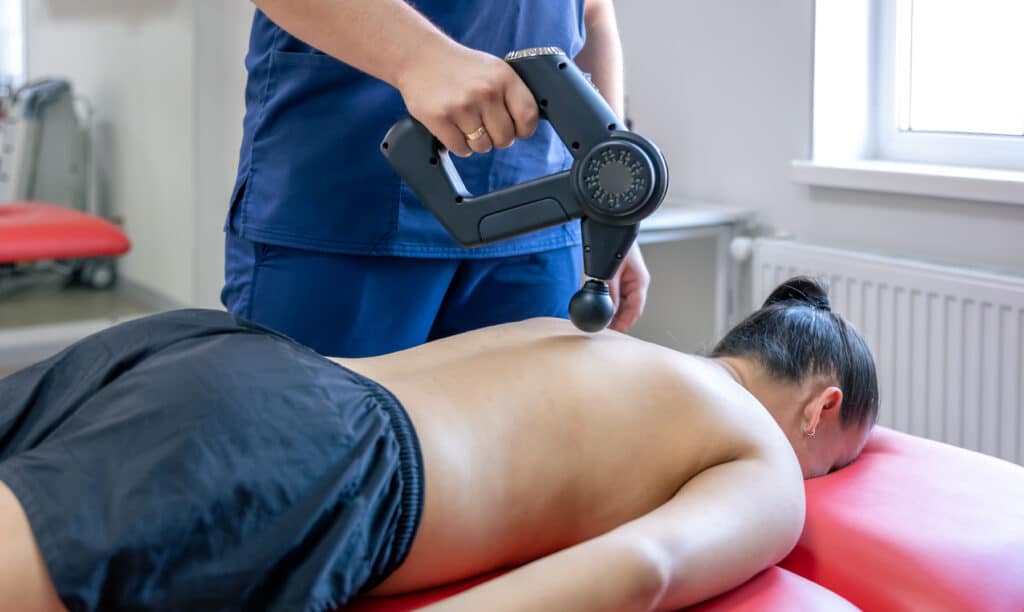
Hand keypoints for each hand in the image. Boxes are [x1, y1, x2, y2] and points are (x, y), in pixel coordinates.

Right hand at [395, 42, 538, 156]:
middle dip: (496, 137)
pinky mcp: (440, 119)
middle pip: (505, 138)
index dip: (523, 129)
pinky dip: (458, 144)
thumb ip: (511, 94)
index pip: (528, 117)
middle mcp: (485, 91)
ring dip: (475, 141)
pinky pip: (461, 150)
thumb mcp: (493, 70)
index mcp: (503, 77)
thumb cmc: (460, 68)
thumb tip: (527, 126)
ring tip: (465, 122)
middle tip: (484, 125)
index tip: (515, 129)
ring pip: (482, 147)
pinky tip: (453, 127)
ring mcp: (462, 106)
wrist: (419, 57)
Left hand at [607, 244, 649, 331]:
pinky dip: (610, 302)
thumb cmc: (617, 244)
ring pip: (622, 303)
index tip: (615, 332)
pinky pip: (616, 295)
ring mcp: (628, 281)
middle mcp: (636, 283)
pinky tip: (601, 306)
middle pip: (629, 309)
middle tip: (605, 329)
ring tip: (602, 320)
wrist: (610, 229)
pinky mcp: (619, 279)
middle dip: (618, 320)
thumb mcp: (610, 272)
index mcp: (640, 281)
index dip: (626, 323)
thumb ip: (610, 292)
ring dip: (613, 312)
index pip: (636, 309)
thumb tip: (608, 311)